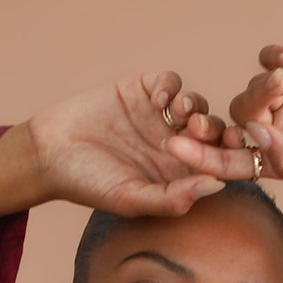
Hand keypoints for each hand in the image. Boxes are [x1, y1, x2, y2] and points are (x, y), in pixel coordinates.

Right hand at [26, 70, 239, 217]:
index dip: (230, 158)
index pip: (216, 165)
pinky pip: (170, 83)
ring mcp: (160, 117)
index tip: (232, 152)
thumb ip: (173, 198)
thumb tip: (218, 185)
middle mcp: (174, 146)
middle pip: (212, 133)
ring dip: (195, 107)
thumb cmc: (89, 184)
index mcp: (177, 176)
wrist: (50, 151)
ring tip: (181, 114)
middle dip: (215, 131)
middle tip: (202, 131)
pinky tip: (158, 99)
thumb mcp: (131, 199)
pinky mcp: (143, 90)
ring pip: (196, 106)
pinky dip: (171, 87)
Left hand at [208, 45, 282, 188]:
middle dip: (242, 106)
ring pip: (255, 86)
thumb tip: (253, 136)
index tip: (173, 145)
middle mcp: (274, 131)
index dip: (200, 154)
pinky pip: (271, 59)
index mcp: (275, 162)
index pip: (229, 161)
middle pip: (238, 117)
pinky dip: (276, 57)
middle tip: (252, 95)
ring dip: (272, 79)